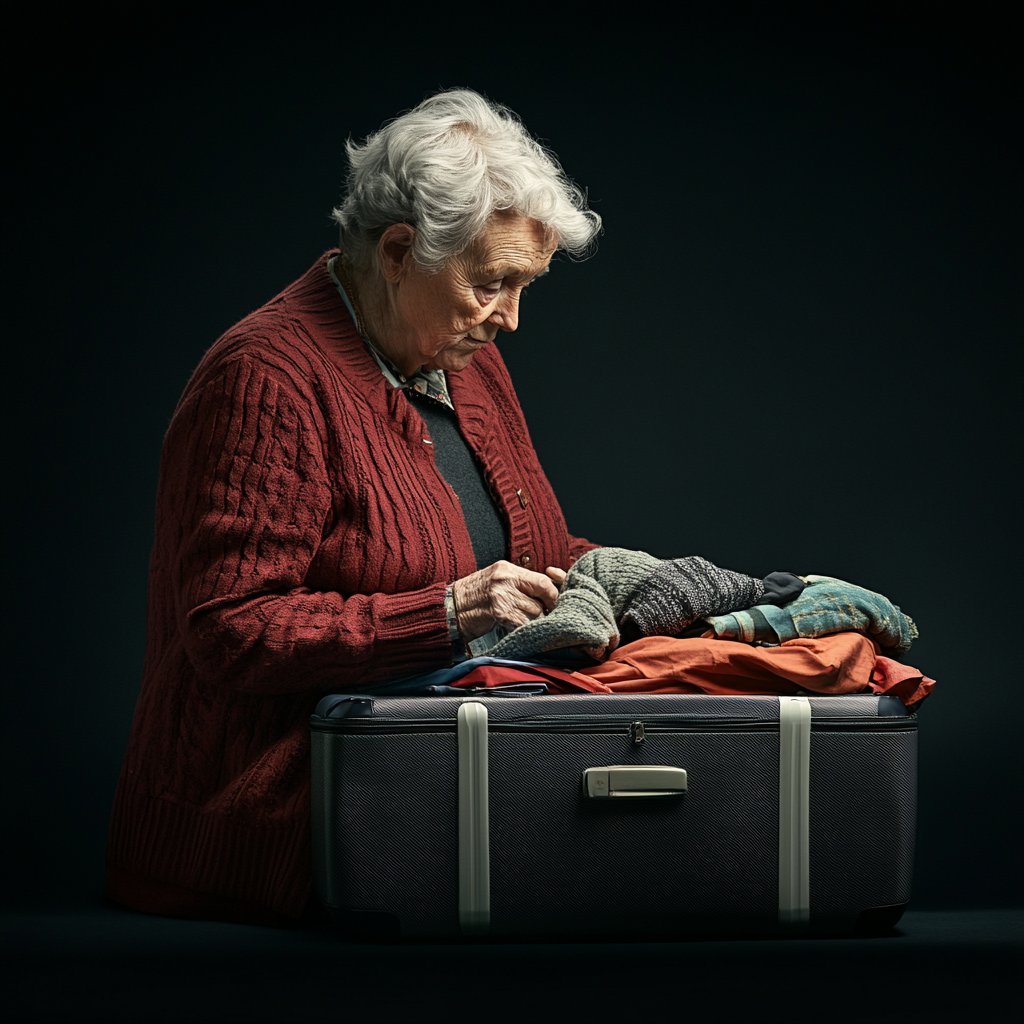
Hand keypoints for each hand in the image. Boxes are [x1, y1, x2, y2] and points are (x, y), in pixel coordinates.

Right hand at [452, 560, 566, 640]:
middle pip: (542, 593)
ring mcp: (502, 595)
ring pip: (535, 611)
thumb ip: (518, 583)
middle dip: (548, 608)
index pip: (542, 579)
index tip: (553, 604)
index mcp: (507, 568)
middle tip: (546, 616)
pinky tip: (518, 629)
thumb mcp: (495, 580)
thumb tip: (545, 594)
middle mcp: (505, 579)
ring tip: (526, 624)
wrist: (448, 609)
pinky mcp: (499, 612)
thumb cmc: (473, 598)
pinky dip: (525, 629)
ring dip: (535, 621)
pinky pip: (523, 623)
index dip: (553, 593)